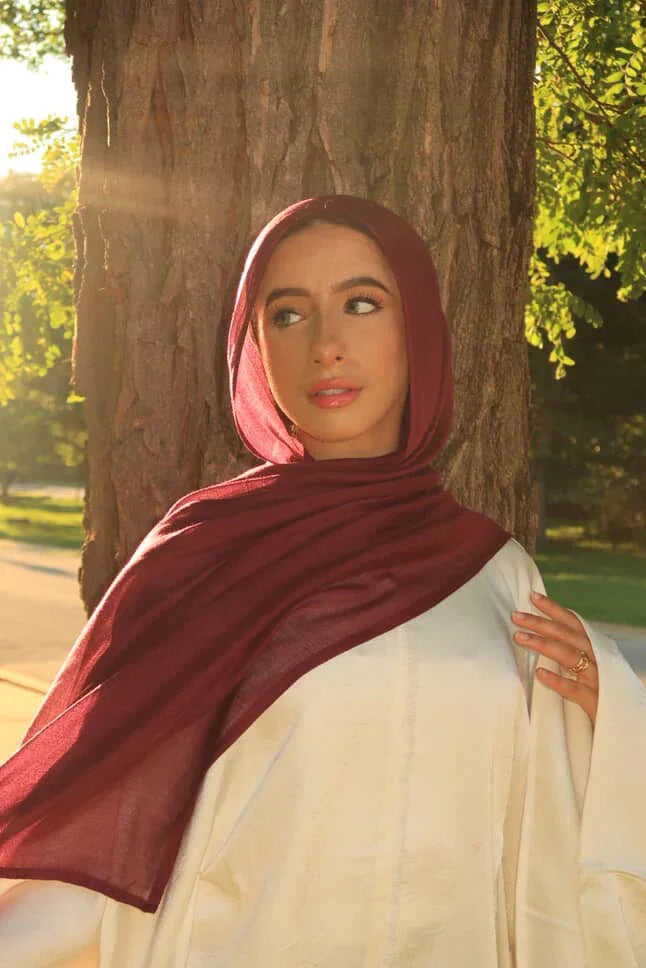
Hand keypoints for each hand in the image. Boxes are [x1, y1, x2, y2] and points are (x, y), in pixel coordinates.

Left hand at [511, 591, 597, 725]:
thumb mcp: (594, 667)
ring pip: (569, 656)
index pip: (574, 622)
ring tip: (520, 638)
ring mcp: (598, 679)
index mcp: (597, 648)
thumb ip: (574, 653)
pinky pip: (575, 689)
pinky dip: (558, 681)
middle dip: (540, 623)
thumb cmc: (606, 693)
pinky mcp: (596, 702)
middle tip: (515, 616)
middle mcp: (599, 658)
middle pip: (567, 635)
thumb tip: (545, 637)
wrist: (630, 723)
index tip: (532, 596)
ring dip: (543, 644)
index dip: (553, 608)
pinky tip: (540, 674)